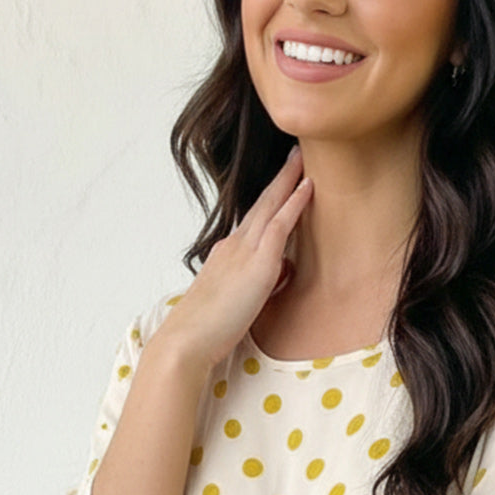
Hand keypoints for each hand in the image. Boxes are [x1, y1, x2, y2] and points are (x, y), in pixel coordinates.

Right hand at [152, 146, 312, 370]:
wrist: (187, 341)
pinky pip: (278, 226)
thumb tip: (281, 273)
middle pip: (261, 204)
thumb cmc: (206, 331)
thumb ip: (258, 283)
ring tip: (304, 157)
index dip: (270, 200)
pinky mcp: (257, 265)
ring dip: (288, 179)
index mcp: (227, 256)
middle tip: (296, 153)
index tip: (283, 181)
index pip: (253, 222)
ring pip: (270, 206)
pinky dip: (294, 204)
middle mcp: (234, 246)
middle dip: (280, 178)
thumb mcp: (235, 302)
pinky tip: (308, 187)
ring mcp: (244, 252)